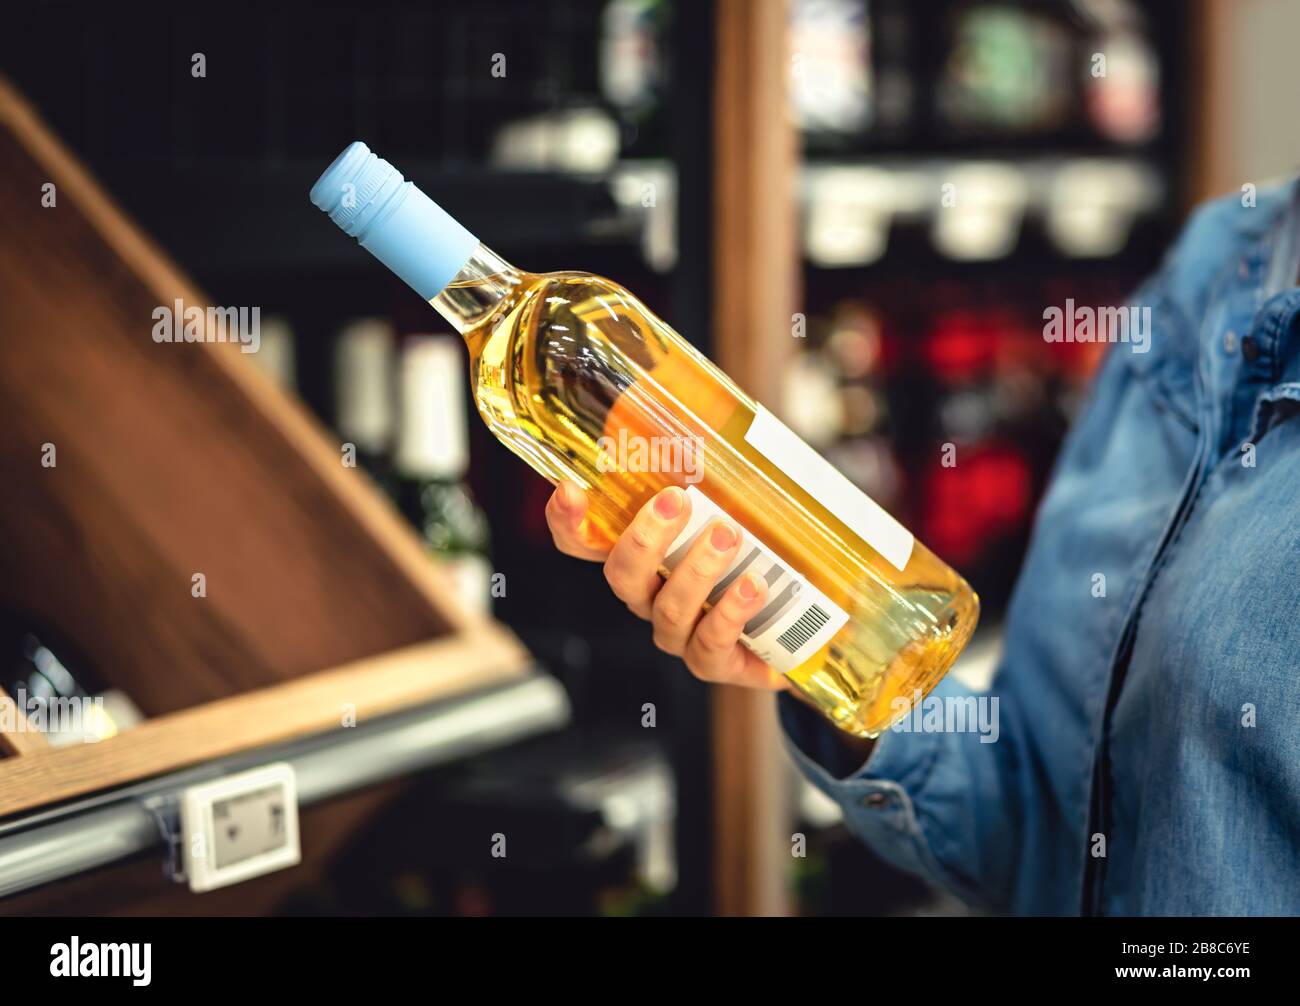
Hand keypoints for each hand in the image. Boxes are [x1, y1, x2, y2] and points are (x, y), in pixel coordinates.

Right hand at [545, 480, 787, 690]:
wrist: (803, 617)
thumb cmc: (761, 550)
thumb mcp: (739, 500)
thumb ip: (717, 464)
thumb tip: (717, 403)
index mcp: (641, 557)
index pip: (583, 542)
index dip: (567, 520)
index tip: (570, 488)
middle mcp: (649, 596)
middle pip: (621, 575)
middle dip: (645, 538)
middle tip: (676, 500)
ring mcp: (679, 633)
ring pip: (669, 609)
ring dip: (697, 570)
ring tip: (729, 534)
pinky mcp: (714, 661)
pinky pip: (711, 642)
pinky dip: (730, 612)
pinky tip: (754, 586)